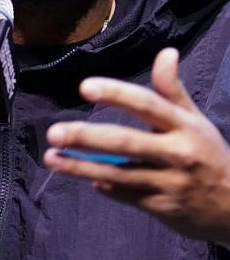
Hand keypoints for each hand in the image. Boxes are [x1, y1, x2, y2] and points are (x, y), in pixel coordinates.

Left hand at [44, 48, 229, 241]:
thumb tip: (166, 52)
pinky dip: (104, 187)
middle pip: (125, 142)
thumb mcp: (196, 121)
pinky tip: (87, 179)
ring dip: (81, 166)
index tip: (85, 87)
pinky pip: (124, 195)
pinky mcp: (160, 207)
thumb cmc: (208, 155)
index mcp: (184, 126)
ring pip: (118, 173)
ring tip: (51, 157)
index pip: (147, 105)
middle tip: (54, 132)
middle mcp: (177, 153)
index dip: (116, 94)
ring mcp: (168, 182)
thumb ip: (173, 90)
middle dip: (87, 137)